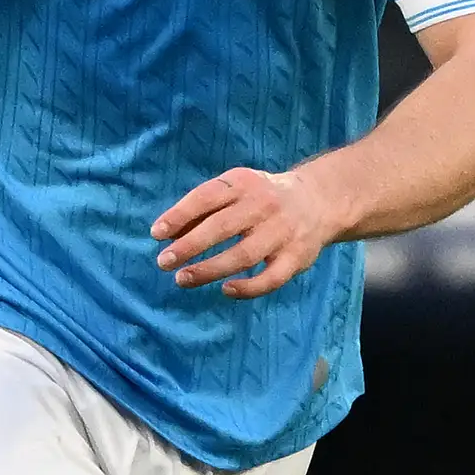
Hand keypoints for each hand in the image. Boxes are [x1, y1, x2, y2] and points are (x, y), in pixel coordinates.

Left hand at [153, 167, 339, 298]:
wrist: (317, 201)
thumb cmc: (261, 198)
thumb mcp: (235, 190)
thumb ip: (203, 210)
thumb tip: (167, 235)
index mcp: (244, 184)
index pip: (207, 197)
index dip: (180, 215)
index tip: (156, 234)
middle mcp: (264, 205)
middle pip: (222, 227)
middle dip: (190, 246)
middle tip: (163, 262)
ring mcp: (282, 232)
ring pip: (244, 255)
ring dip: (210, 269)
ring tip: (183, 279)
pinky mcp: (296, 257)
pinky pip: (271, 278)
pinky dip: (248, 288)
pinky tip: (226, 290)